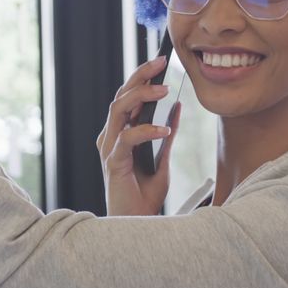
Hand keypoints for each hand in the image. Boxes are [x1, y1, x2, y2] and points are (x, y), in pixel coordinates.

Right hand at [96, 54, 180, 215]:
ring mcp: (109, 148)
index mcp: (120, 133)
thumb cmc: (145, 197)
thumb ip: (167, 135)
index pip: (128, 96)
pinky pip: (128, 138)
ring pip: (119, 109)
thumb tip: (178, 108)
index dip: (142, 76)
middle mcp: (111, 137)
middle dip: (141, 76)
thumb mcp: (163, 161)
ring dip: (142, 95)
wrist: (137, 226)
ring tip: (165, 89)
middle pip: (121, 96)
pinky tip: (165, 130)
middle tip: (162, 62)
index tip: (162, 61)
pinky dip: (147, 130)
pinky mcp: (113, 163)